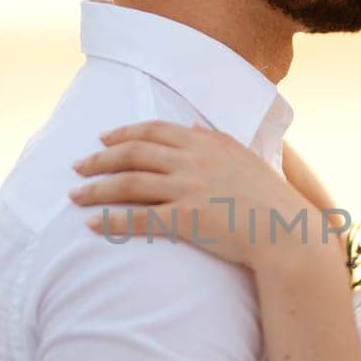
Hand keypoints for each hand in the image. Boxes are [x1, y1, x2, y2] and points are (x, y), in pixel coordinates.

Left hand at [67, 120, 338, 269]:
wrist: (286, 231)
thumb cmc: (272, 201)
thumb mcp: (247, 159)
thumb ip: (217, 145)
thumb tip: (194, 131)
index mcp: (208, 142)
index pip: (156, 130)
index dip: (125, 132)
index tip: (104, 138)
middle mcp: (193, 160)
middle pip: (134, 152)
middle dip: (100, 158)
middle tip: (77, 165)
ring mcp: (187, 188)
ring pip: (128, 182)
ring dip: (96, 187)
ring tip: (74, 194)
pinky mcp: (183, 218)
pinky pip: (137, 218)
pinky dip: (109, 220)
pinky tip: (90, 224)